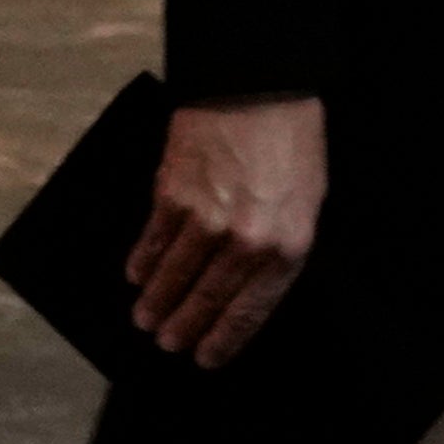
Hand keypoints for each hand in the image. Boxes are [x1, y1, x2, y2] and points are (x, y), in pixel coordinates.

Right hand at [126, 94, 324, 368]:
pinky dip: (143, 262)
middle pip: (207, 300)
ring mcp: (206, 220)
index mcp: (286, 247)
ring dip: (156, 302)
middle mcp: (245, 241)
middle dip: (184, 327)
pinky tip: (136, 275)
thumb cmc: (291, 142)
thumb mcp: (307, 202)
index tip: (206, 358)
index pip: (249, 312)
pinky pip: (153, 241)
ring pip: (174, 277)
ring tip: (144, 318)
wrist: (259, 86)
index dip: (224, 340)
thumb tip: (248, 285)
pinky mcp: (172, 195)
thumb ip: (280, 247)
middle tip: (167, 343)